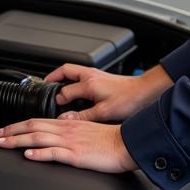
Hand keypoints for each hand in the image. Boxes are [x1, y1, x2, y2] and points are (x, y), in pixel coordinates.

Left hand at [0, 118, 137, 173]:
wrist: (127, 144)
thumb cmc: (112, 139)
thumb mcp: (89, 131)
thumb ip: (73, 133)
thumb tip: (59, 137)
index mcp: (69, 124)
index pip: (39, 121)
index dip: (19, 125)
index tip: (6, 130)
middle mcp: (67, 130)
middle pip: (34, 127)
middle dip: (12, 131)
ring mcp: (70, 142)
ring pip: (39, 137)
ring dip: (18, 140)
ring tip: (4, 144)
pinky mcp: (76, 155)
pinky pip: (54, 153)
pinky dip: (39, 153)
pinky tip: (28, 154)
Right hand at [45, 63, 173, 121]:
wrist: (144, 91)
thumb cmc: (128, 100)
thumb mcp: (103, 112)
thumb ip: (82, 116)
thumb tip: (65, 119)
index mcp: (89, 84)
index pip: (64, 91)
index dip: (57, 100)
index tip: (52, 108)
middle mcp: (91, 76)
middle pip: (66, 70)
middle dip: (53, 76)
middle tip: (45, 84)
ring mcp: (97, 74)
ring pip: (74, 70)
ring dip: (63, 76)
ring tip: (56, 85)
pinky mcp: (102, 77)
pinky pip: (82, 74)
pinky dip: (74, 79)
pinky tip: (76, 88)